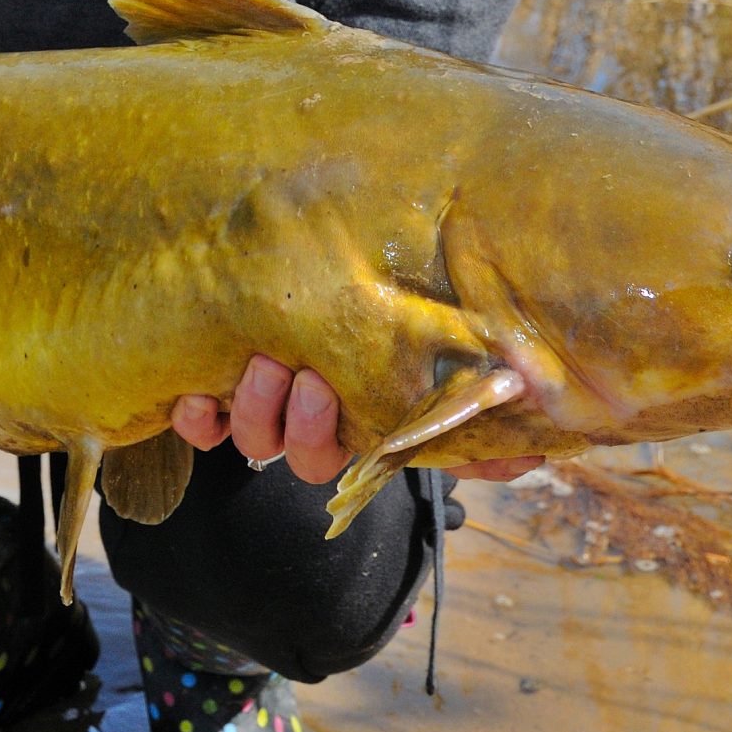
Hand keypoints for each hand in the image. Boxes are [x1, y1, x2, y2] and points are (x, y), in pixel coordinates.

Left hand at [171, 355, 542, 484]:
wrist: (319, 273)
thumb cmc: (389, 323)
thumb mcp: (435, 360)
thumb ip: (477, 404)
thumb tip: (534, 451)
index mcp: (351, 419)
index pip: (337, 458)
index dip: (326, 438)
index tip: (329, 390)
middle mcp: (302, 419)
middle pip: (290, 450)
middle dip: (298, 420)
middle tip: (306, 377)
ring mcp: (257, 404)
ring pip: (249, 434)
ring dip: (253, 404)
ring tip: (261, 363)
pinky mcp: (215, 389)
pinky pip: (200, 422)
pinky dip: (197, 414)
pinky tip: (197, 392)